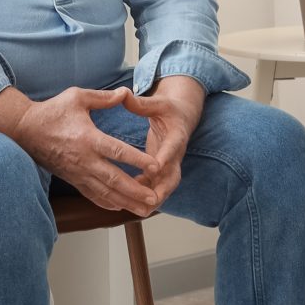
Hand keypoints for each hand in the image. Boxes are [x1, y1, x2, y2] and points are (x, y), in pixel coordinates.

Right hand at [0, 86, 164, 215]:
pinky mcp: (72, 179)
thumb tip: (126, 92)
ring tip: (144, 209)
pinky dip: (106, 203)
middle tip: (154, 198)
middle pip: (114, 179)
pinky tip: (120, 208)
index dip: (137, 159)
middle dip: (135, 190)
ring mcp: (77, 172)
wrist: (24, 129)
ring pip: (105, 192)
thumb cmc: (51, 111)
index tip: (156, 166)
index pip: (117, 151)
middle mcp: (84, 159)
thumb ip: (103, 97)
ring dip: (126, 202)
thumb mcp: (77, 97)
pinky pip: (91, 195)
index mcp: (88, 138)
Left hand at [120, 76, 203, 207]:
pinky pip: (155, 187)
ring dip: (152, 199)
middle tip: (149, 201)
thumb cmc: (168, 109)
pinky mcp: (161, 171)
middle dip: (162, 190)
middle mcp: (175, 155)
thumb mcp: (158, 103)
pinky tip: (128, 202)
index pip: (172, 148)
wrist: (182, 118)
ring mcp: (169, 165)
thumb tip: (123, 94)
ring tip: (137, 210)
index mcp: (176, 136)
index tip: (157, 167)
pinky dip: (144, 196)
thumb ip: (141, 103)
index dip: (166, 158)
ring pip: (164, 187)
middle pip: (173, 177)